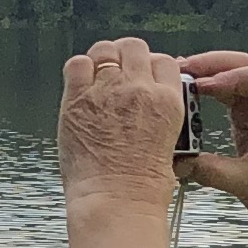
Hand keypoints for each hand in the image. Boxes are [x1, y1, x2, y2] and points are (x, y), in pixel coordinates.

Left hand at [58, 37, 185, 212]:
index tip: (145, 72)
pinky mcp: (77, 99)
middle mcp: (139, 89)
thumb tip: (150, 103)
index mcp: (168, 101)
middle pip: (134, 47)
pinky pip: (76, 64)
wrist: (116, 200)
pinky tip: (81, 83)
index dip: (152, 65)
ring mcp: (107, 91)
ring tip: (99, 75)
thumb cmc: (142, 186)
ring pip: (105, 49)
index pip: (164, 61)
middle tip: (120, 70)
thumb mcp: (170, 144)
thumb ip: (160, 114)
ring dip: (103, 58)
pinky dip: (79, 69)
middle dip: (127, 56)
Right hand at [173, 49, 247, 217]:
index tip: (200, 86)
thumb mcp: (245, 185)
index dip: (229, 77)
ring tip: (176, 75)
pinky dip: (207, 86)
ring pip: (234, 73)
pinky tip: (186, 88)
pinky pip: (227, 89)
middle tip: (179, 69)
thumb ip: (210, 172)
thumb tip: (176, 161)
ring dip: (207, 72)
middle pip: (244, 66)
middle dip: (211, 64)